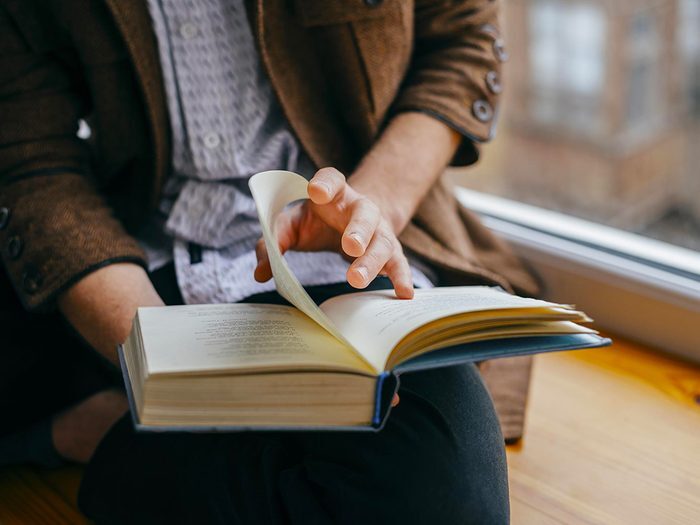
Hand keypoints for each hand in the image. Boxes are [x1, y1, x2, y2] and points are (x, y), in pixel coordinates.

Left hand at [254, 167, 413, 298]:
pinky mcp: (389, 252)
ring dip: (372, 261)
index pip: (331, 180)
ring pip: (381, 242)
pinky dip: (402, 278)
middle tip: (350, 246)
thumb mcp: (291, 225)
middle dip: (358, 229)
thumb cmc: (317, 222)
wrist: (352, 224)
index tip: (317, 191)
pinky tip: (404, 293)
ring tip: (357, 279)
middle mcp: (360, 209)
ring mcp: (379, 231)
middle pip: (364, 214)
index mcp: (334, 194)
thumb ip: (273, 242)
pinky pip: (398, 264)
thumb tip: (261, 272)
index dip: (325, 184)